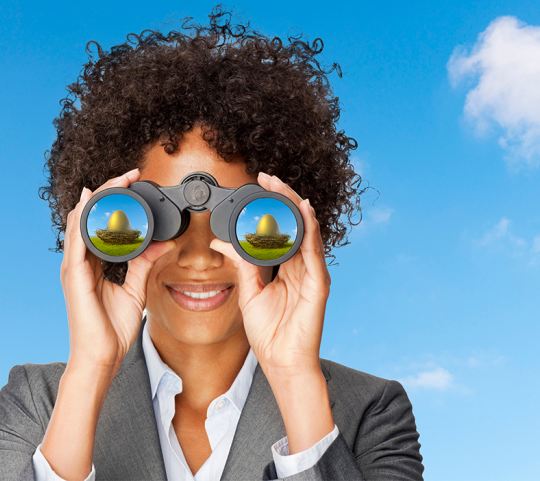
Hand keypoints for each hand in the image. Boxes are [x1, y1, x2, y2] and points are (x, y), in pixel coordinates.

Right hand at [61, 168, 175, 372]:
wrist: (102, 357)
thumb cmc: (113, 329)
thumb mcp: (136, 289)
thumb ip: (145, 263)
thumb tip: (164, 243)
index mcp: (91, 264)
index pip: (98, 222)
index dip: (114, 201)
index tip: (134, 184)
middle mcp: (79, 261)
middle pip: (88, 215)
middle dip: (108, 191)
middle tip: (130, 175)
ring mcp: (73, 267)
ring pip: (80, 220)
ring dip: (99, 197)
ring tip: (118, 181)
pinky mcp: (73, 276)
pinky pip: (77, 241)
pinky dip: (84, 219)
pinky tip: (93, 203)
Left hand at [210, 172, 329, 377]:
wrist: (281, 362)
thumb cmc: (270, 332)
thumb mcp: (249, 292)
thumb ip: (240, 265)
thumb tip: (220, 242)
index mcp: (287, 267)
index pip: (282, 228)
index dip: (273, 206)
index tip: (258, 186)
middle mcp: (302, 266)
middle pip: (296, 223)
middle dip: (283, 197)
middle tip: (267, 177)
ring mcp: (313, 273)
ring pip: (307, 230)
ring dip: (294, 205)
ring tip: (282, 186)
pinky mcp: (318, 284)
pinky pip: (315, 251)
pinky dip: (311, 229)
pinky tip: (304, 212)